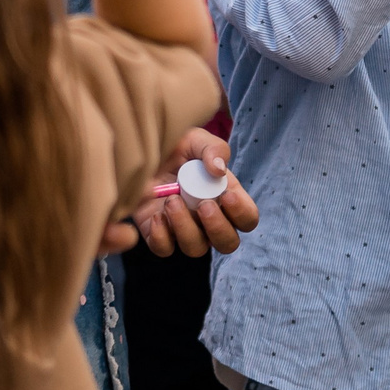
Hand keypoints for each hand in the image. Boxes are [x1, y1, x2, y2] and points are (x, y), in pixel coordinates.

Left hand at [136, 128, 260, 256]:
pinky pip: (164, 249)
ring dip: (185, 227)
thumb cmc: (176, 148)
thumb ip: (214, 149)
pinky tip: (156, 214)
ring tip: (172, 201)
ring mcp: (185, 230)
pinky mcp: (159, 235)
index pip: (247, 219)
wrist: (141, 154)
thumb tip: (219, 170)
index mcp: (225, 198)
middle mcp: (208, 220)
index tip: (227, 195)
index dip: (242, 213)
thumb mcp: (196, 140)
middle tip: (203, 205)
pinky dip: (160, 235)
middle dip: (217, 228)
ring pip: (196, 248)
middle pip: (227, 243)